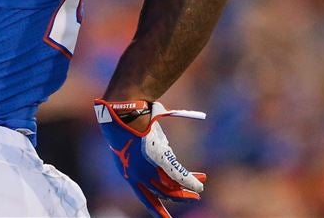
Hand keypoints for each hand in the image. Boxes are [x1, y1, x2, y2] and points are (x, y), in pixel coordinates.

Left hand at [94, 99, 207, 217]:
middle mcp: (137, 176)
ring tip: (198, 191)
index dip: (156, 209)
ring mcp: (148, 169)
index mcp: (127, 174)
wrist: (124, 114)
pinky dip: (191, 182)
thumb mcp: (136, 146)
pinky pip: (180, 177)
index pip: (144, 197)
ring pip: (172, 188)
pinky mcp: (159, 161)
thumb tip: (166, 160)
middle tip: (192, 198)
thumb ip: (149, 158)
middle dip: (179, 198)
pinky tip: (199, 185)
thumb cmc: (127, 124)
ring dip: (187, 192)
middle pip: (162, 194)